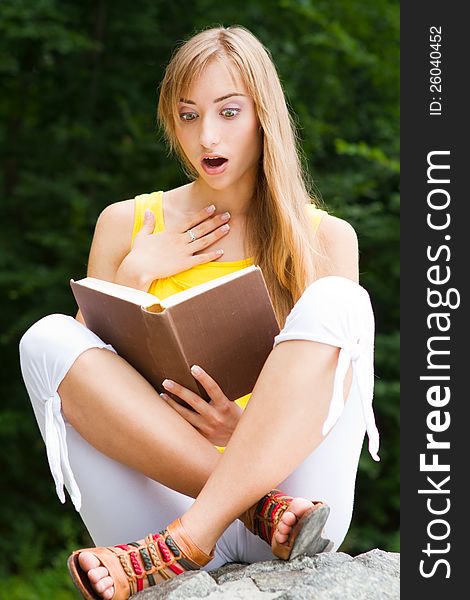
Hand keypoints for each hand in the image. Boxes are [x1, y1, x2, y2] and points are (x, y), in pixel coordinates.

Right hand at [115, 204, 230, 289]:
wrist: (139, 268)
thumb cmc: (138, 253)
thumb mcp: (142, 235)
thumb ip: (148, 223)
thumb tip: (148, 212)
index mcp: (171, 233)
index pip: (190, 220)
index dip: (202, 214)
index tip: (213, 208)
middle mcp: (180, 240)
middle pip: (201, 228)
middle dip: (215, 221)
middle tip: (228, 215)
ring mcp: (183, 252)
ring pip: (204, 241)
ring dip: (217, 234)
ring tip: (228, 228)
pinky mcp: (185, 264)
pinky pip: (202, 259)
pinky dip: (212, 255)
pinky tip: (222, 252)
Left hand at [160, 365, 242, 446]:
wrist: (239, 439)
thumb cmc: (233, 416)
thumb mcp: (231, 404)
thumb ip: (217, 395)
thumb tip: (200, 378)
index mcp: (224, 406)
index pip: (213, 388)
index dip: (203, 378)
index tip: (193, 368)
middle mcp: (215, 417)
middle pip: (194, 401)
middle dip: (179, 390)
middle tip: (166, 382)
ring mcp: (207, 428)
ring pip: (186, 415)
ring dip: (172, 404)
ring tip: (162, 395)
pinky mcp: (201, 437)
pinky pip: (186, 427)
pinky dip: (176, 418)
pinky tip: (166, 412)